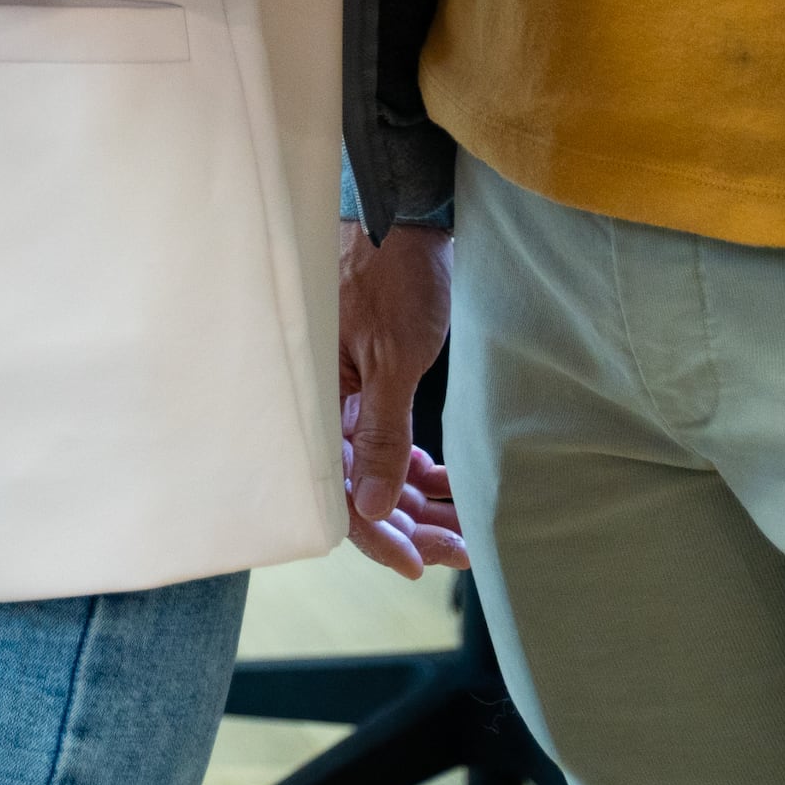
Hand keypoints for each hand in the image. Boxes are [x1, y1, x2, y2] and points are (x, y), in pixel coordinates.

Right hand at [337, 221, 461, 576]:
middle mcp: (331, 407)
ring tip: (465, 528)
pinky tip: (450, 486)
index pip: (339, 490)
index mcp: (319, 401)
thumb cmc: (392, 276)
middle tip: (460, 551)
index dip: (374, 535)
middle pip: (364, 491)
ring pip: (382, 474)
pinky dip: (421, 473)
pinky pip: (393, 447)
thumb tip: (373, 508)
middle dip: (410, 528)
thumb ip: (381, 434)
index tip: (415, 564)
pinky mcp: (377, 384)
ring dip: (420, 506)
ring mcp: (354, 398)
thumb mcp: (392, 357)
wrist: (406, 219)